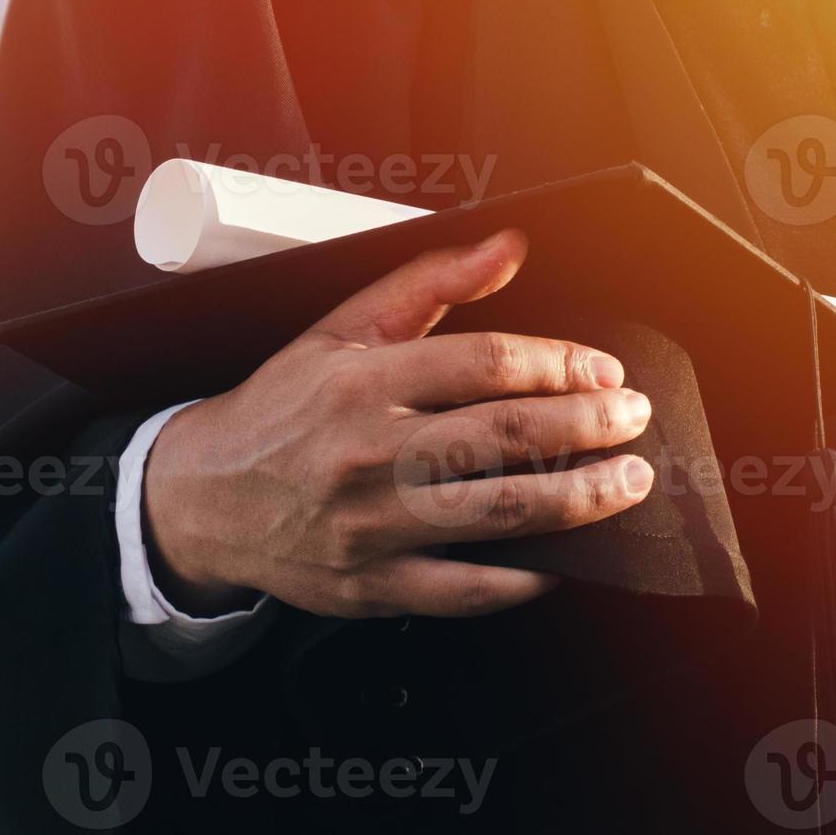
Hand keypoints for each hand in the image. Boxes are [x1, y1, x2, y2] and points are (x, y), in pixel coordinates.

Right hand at [142, 229, 655, 619]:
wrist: (203, 498)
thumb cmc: (281, 411)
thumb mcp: (339, 331)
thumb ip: (428, 284)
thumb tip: (507, 246)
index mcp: (360, 382)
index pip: (485, 364)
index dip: (561, 365)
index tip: (603, 372)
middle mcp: (366, 452)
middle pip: (507, 437)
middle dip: (591, 427)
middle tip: (632, 420)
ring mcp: (370, 524)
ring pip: (502, 512)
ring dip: (583, 497)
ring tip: (626, 482)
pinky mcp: (371, 585)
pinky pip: (467, 588)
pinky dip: (525, 576)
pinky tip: (562, 558)